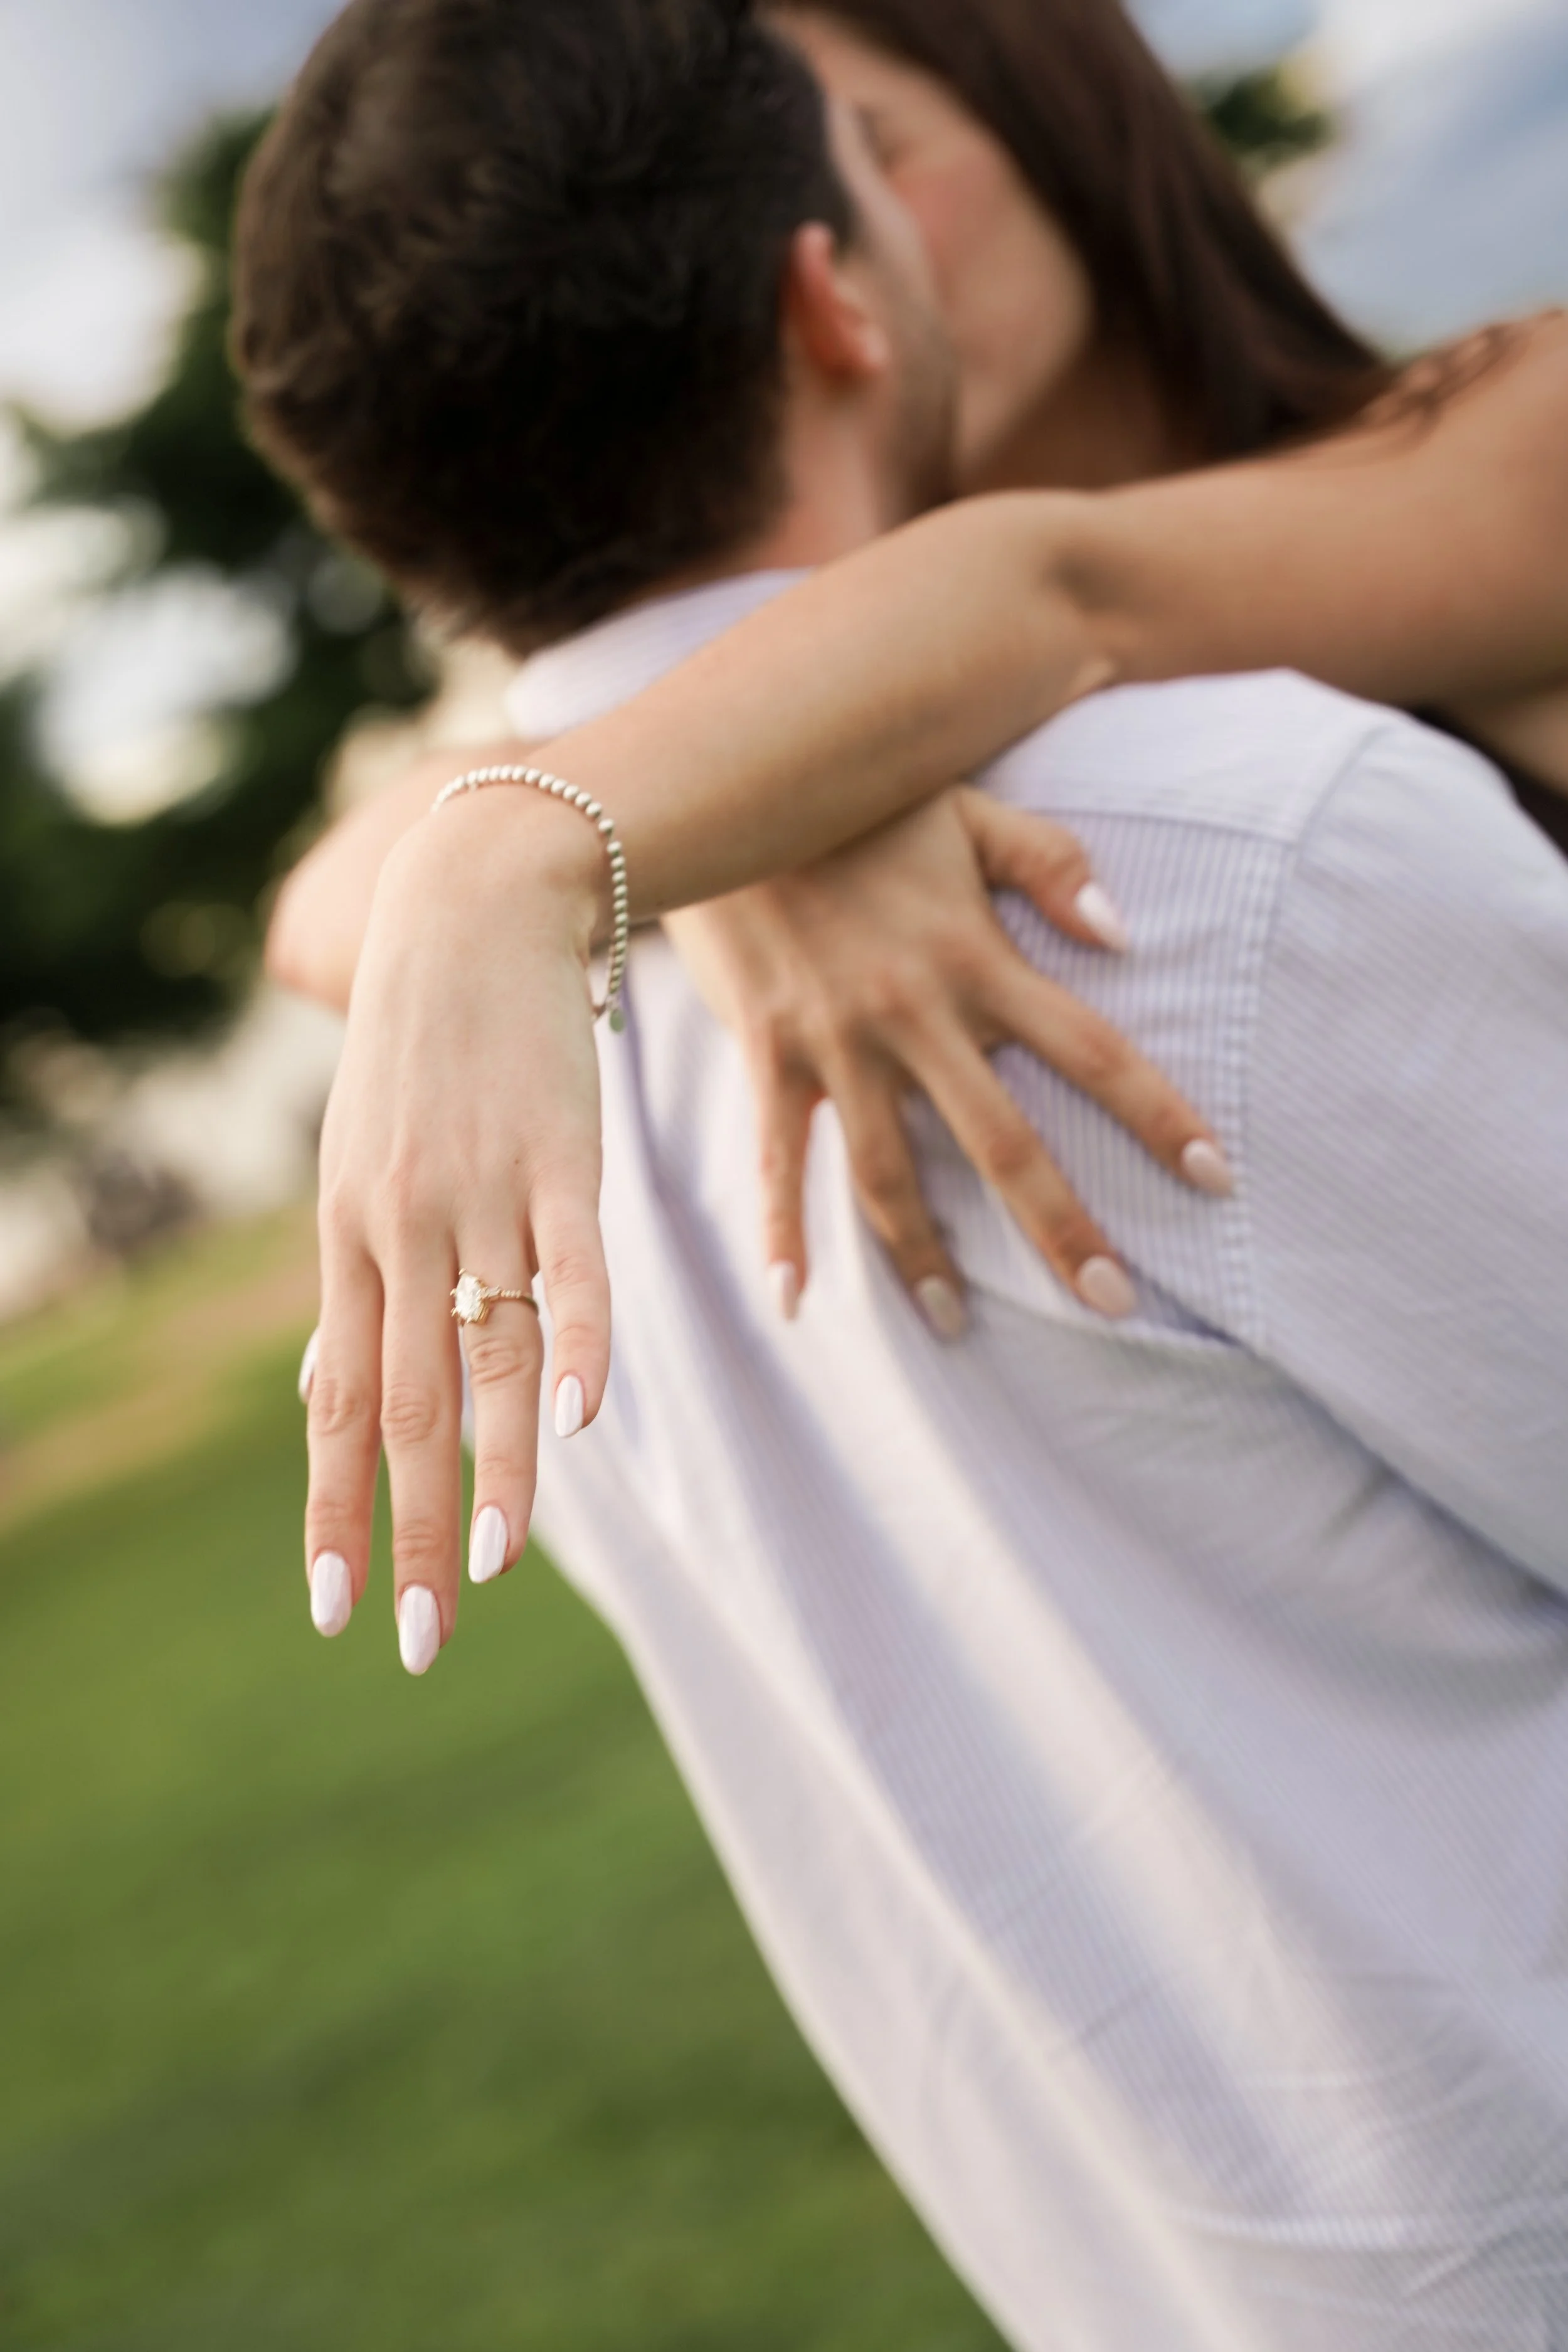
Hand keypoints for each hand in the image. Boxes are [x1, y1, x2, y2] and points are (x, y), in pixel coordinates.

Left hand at [302, 787, 610, 1672]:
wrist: (475, 909)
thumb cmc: (420, 1050)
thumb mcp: (355, 1164)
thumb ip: (350, 1286)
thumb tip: (317, 1392)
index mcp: (351, 1240)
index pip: (341, 1403)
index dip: (334, 1509)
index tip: (333, 1608)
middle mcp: (403, 1228)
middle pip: (408, 1405)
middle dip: (407, 1529)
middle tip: (414, 1637)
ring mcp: (484, 1193)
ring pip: (488, 1353)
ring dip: (491, 1470)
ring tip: (492, 1567)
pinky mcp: (565, 1156)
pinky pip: (576, 1266)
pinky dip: (580, 1344)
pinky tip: (579, 1425)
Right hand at [663, 789, 1229, 1331]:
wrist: (717, 794)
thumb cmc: (855, 803)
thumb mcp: (964, 810)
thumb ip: (1050, 863)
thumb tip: (1125, 936)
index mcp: (975, 958)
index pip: (1091, 1050)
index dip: (1157, 1114)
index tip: (1216, 1177)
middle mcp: (912, 1014)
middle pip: (1002, 1141)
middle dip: (1060, 1228)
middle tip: (1113, 1302)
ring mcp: (835, 1044)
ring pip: (889, 1174)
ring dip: (923, 1257)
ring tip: (955, 1325)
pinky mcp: (769, 1055)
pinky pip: (777, 1159)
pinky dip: (781, 1231)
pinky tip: (793, 1300)